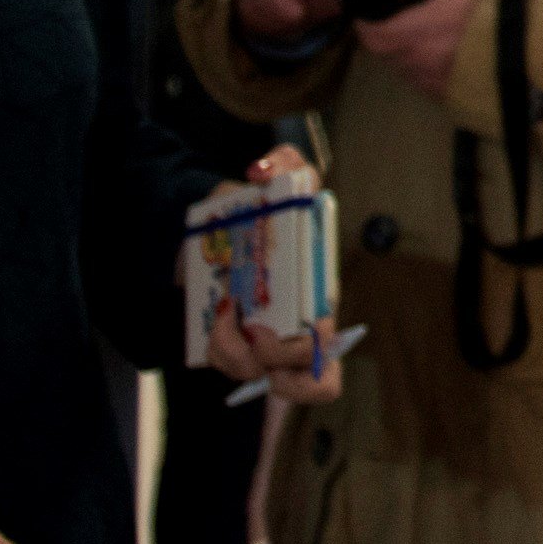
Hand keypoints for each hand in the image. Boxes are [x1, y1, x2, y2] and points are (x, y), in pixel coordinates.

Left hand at [197, 151, 346, 403]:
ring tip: (220, 320)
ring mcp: (263, 340)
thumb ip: (285, 163)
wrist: (213, 225)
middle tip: (251, 330)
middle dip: (271, 359)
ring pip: (255, 377)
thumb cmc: (256, 208)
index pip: (329, 354)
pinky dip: (218, 351)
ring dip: (233, 355)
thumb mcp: (275, 178)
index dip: (311, 364)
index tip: (288, 336)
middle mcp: (296, 328)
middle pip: (299, 380)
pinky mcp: (233, 344)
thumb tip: (261, 171)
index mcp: (319, 299)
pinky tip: (213, 324)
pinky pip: (229, 367)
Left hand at [351, 0, 501, 98]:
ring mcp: (435, 83)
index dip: (367, 21)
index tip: (372, 9)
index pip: (371, 33)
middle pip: (386, 53)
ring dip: (409, 52)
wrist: (541, 52)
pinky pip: (428, 82)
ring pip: (406, 68)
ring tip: (428, 33)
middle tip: (402, 16)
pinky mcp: (453, 97)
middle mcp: (419, 62)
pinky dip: (430, 68)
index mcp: (416, 30)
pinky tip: (451, 53)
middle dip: (388, 34)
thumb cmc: (506, 9)